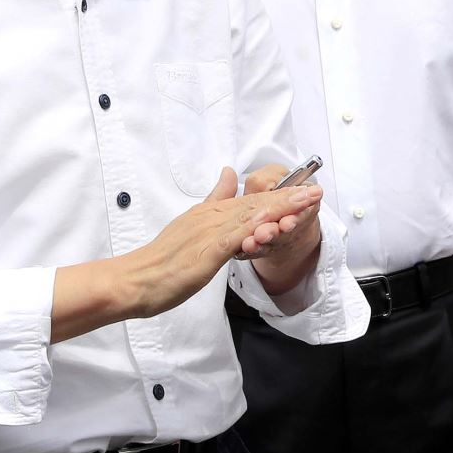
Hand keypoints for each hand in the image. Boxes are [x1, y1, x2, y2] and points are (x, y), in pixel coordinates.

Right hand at [124, 167, 319, 317]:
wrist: (135, 278)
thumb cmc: (162, 259)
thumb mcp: (192, 222)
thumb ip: (213, 199)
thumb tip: (229, 174)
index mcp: (211, 213)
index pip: (252, 200)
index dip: (281, 194)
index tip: (306, 189)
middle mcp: (213, 217)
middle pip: (258, 203)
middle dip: (291, 197)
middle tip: (317, 191)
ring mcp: (210, 233)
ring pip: (252, 216)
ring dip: (282, 208)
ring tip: (307, 202)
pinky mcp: (207, 251)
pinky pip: (236, 237)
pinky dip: (256, 228)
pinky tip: (274, 222)